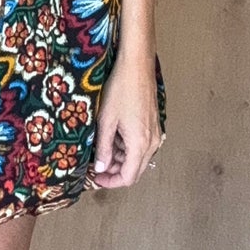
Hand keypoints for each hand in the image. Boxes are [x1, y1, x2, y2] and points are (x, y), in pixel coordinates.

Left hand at [92, 54, 163, 188]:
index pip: (128, 177)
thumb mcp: (106, 121)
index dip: (111, 182)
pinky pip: (140, 145)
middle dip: (115, 172)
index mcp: (140, 144)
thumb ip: (104, 148)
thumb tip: (101, 168)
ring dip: (120, 159)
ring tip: (101, 149)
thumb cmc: (120, 90)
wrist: (136, 67)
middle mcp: (151, 142)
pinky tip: (113, 136)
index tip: (96, 178)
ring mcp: (154, 133)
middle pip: (134, 170)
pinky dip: (126, 147)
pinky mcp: (153, 125)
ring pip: (137, 158)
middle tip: (96, 166)